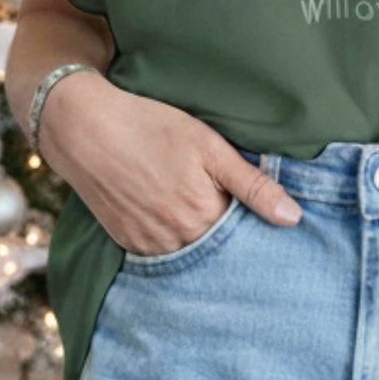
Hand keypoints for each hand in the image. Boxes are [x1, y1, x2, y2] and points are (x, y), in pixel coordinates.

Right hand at [36, 71, 301, 254]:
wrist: (84, 129)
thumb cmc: (151, 127)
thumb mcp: (209, 147)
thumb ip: (253, 185)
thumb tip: (294, 218)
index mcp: (204, 216)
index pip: (245, 236)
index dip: (253, 222)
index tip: (259, 211)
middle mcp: (177, 240)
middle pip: (217, 248)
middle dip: (228, 234)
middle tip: (225, 205)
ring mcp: (149, 245)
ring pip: (190, 252)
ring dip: (199, 238)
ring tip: (195, 204)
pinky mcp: (127, 243)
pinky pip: (162, 252)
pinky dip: (172, 239)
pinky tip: (171, 213)